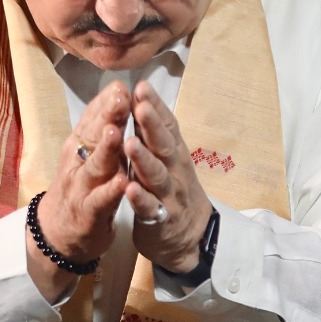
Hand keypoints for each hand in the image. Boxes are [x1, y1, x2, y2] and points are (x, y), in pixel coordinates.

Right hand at [26, 81, 131, 299]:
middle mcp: (79, 161)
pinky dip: (112, 190)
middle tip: (121, 98)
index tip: (121, 84)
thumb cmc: (82, 185)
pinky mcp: (89, 212)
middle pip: (93, 135)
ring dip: (106, 149)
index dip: (107, 101)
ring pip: (95, 165)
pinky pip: (101, 200)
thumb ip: (102, 125)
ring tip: (117, 133)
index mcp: (81, 144)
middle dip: (107, 116)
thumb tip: (117, 90)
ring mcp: (82, 187)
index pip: (93, 117)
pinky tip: (123, 181)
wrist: (58, 232)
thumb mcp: (89, 152)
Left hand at [124, 81, 212, 272]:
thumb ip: (155, 134)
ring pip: (156, 175)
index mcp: (174, 152)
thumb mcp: (168, 158)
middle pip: (163, 145)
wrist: (190, 235)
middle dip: (152, 125)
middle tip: (140, 105)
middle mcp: (174, 169)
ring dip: (144, 159)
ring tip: (130, 143)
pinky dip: (141, 198)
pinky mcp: (161, 219)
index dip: (155, 106)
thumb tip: (142, 98)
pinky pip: (150, 208)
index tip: (142, 86)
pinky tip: (130, 189)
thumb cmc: (173, 188)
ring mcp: (169, 194)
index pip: (166, 125)